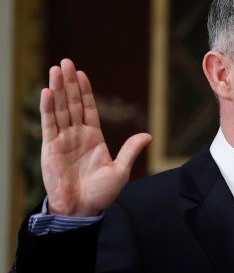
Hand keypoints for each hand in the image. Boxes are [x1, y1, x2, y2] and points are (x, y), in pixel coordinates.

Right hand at [40, 59, 152, 215]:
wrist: (82, 209)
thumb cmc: (101, 193)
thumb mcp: (120, 170)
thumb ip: (131, 150)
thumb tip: (148, 135)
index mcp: (93, 138)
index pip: (88, 109)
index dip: (85, 91)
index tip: (82, 73)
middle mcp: (76, 135)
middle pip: (71, 103)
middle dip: (69, 83)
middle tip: (65, 62)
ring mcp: (62, 140)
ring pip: (59, 109)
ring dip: (57, 89)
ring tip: (55, 70)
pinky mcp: (50, 148)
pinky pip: (49, 124)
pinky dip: (47, 108)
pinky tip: (47, 92)